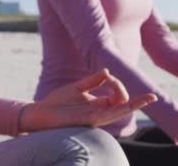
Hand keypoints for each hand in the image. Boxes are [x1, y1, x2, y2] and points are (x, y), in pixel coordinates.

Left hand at [19, 69, 156, 132]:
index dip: (117, 83)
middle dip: (136, 98)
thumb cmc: (56, 102)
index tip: (107, 75)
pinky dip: (118, 110)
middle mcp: (99, 112)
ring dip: (135, 105)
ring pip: (121, 112)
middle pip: (124, 104)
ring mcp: (95, 117)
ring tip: (149, 98)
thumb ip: (92, 80)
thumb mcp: (76, 88)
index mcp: (98, 104)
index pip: (119, 96)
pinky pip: (107, 116)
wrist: (40, 113)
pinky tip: (126, 104)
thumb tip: (108, 71)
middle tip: (132, 88)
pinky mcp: (88, 120)